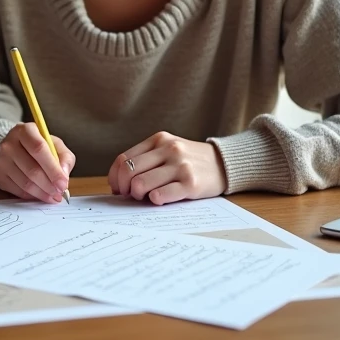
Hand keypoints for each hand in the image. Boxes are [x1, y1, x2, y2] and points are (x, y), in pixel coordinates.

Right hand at [0, 122, 74, 202]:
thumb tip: (64, 175)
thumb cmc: (38, 146)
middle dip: (49, 185)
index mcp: (25, 130)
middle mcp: (9, 144)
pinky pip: (18, 191)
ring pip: (25, 183)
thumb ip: (64, 158)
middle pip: (32, 169)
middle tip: (60, 193)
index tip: (63, 183)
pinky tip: (41, 195)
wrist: (14, 148)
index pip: (39, 149)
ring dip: (42, 193)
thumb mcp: (55, 144)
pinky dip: (33, 196)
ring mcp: (2, 160)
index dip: (53, 169)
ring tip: (53, 196)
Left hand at [108, 132, 226, 204]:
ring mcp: (179, 165)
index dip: (115, 177)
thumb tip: (119, 183)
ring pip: (141, 184)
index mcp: (158, 140)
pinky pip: (161, 195)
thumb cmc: (190, 160)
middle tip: (131, 196)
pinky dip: (154, 200)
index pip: (123, 159)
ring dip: (138, 195)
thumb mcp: (168, 150)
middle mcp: (168, 149)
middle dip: (124, 188)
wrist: (224, 163)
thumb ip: (147, 160)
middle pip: (128, 171)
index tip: (118, 188)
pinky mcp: (190, 183)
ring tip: (146, 197)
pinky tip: (158, 199)